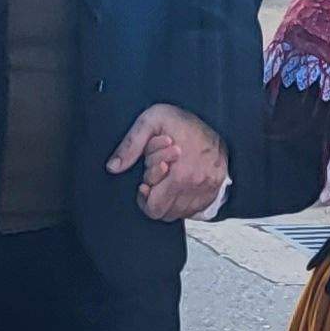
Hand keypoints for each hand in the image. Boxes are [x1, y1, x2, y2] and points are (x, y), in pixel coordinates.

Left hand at [109, 103, 226, 219]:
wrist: (216, 117)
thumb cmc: (182, 120)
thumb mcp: (150, 121)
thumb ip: (130, 145)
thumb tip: (113, 167)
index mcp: (181, 174)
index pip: (155, 208)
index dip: (144, 198)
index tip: (144, 183)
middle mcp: (197, 186)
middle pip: (166, 214)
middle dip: (156, 199)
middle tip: (156, 180)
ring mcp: (209, 190)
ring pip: (179, 213)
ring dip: (169, 201)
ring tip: (168, 180)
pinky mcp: (215, 190)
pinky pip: (194, 209)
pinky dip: (183, 201)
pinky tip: (179, 184)